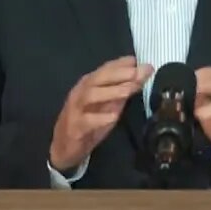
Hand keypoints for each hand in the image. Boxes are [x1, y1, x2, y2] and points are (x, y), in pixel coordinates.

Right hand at [49, 55, 152, 171]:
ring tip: (128, 91)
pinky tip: (113, 117)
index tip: (135, 61)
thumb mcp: (110, 105)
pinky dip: (100, 118)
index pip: (104, 70)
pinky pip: (86, 121)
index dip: (119, 64)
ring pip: (90, 96)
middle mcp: (80, 93)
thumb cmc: (90, 123)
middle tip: (135, 73)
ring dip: (110, 92)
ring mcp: (76, 110)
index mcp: (89, 85)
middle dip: (116, 74)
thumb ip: (125, 89)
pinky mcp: (75, 128)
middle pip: (96, 79)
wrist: (65, 149)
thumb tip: (145, 71)